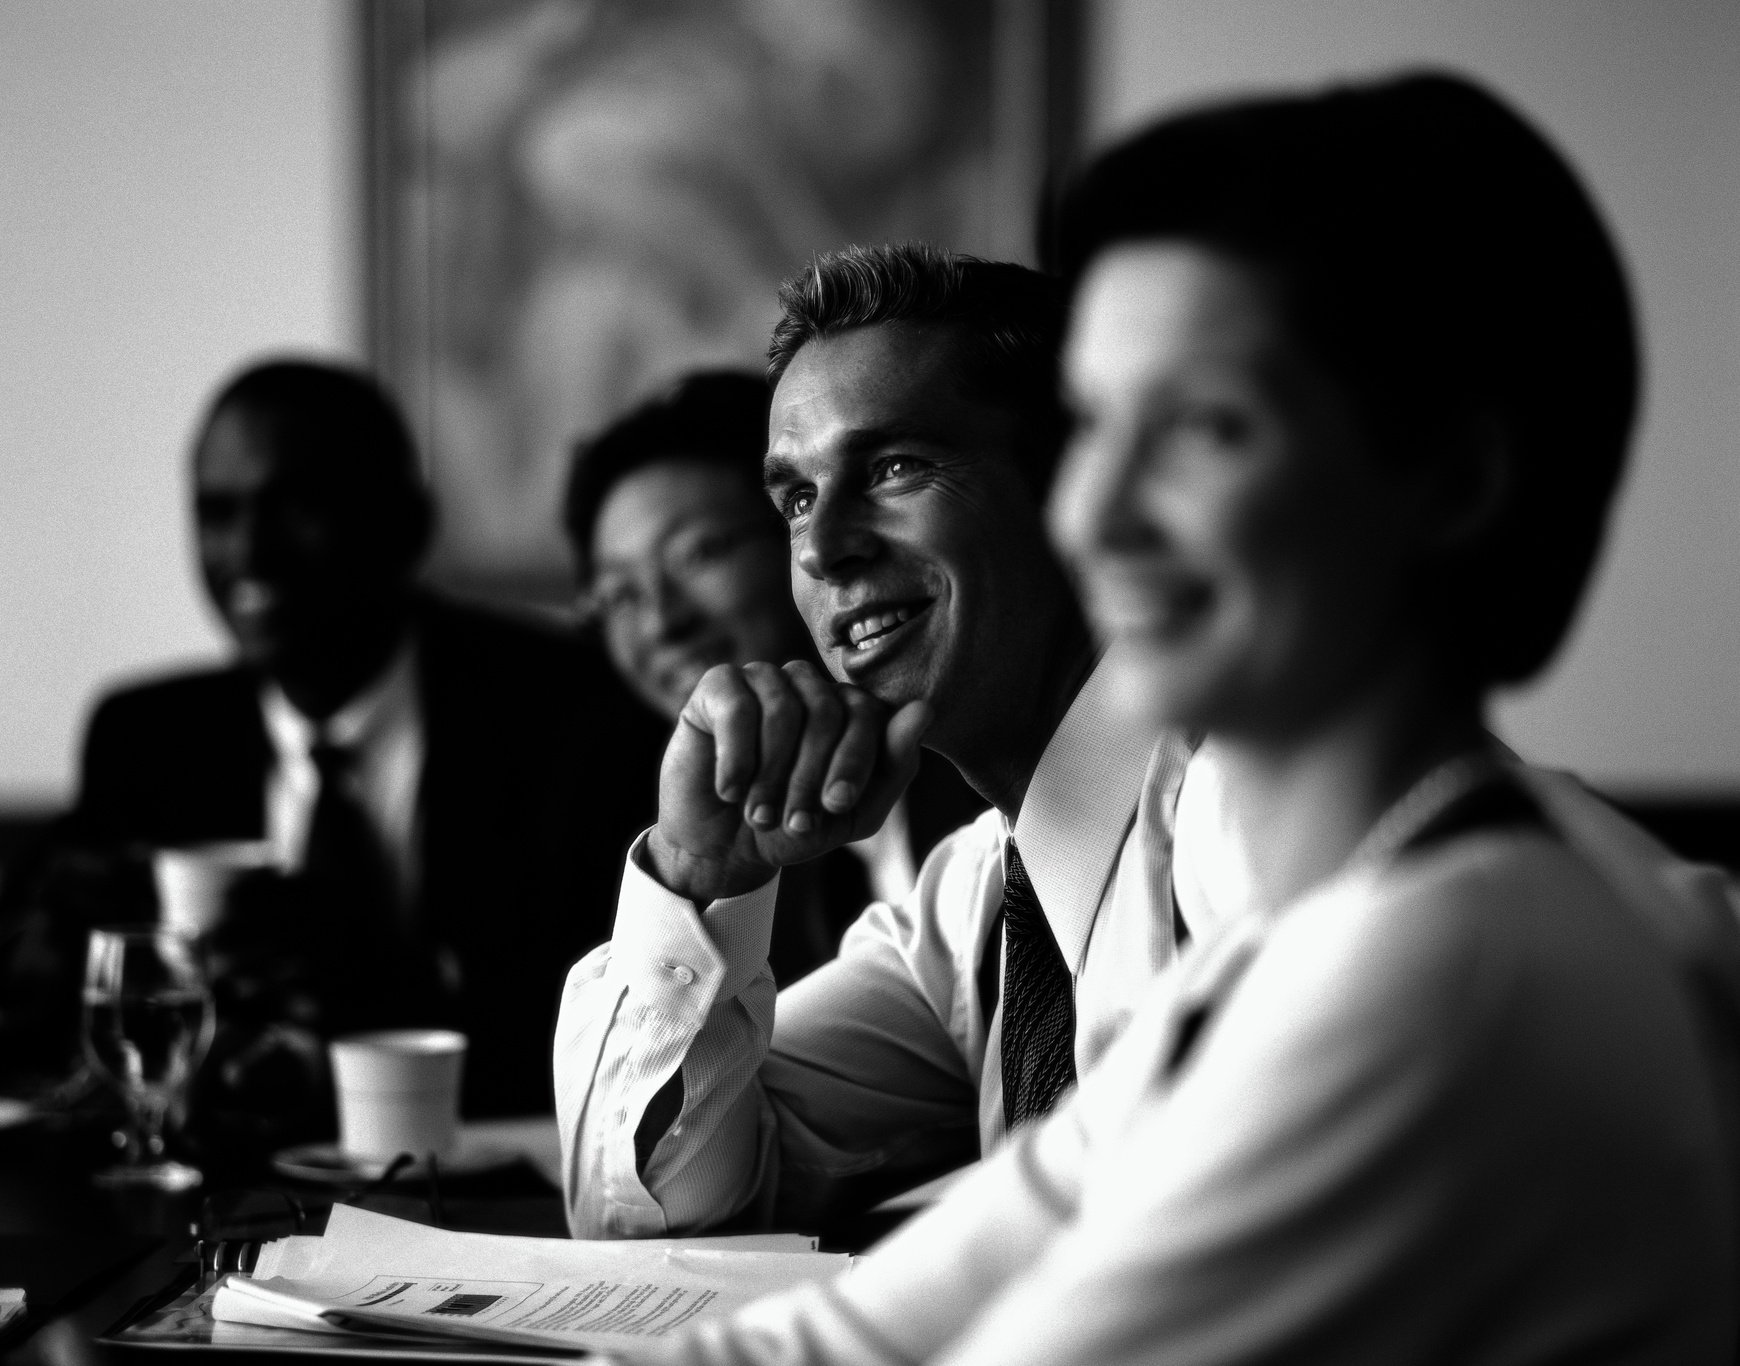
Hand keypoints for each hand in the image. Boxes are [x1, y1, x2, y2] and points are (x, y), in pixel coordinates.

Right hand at [647, 660, 930, 903]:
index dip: (854, 761)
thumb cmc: (791, 826)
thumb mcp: (853, 813)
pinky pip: (737, 707)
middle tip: (794, 819)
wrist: (723, 848)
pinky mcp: (717, 686)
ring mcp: (762, 679)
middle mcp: (807, 684)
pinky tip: (730, 789)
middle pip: (826, 711)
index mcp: (845, 706)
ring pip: (782, 708)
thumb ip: (893, 765)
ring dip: (772, 774)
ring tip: (759, 813)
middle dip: (811, 775)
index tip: (836, 806)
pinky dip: (736, 757)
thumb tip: (924, 710)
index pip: (866, 713)